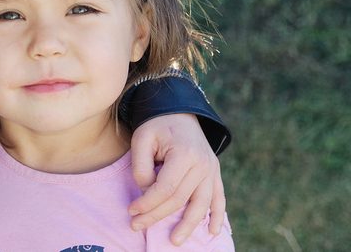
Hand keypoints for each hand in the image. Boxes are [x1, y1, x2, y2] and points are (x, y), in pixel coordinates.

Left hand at [127, 113, 225, 245]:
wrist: (180, 112)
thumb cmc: (157, 125)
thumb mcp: (142, 138)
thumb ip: (141, 166)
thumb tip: (146, 191)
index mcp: (185, 154)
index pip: (165, 188)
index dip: (148, 203)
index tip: (132, 210)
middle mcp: (203, 164)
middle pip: (180, 199)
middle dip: (157, 216)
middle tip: (137, 226)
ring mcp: (212, 169)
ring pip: (201, 204)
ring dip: (189, 225)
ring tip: (175, 241)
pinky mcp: (215, 173)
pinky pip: (219, 198)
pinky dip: (217, 216)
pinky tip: (212, 231)